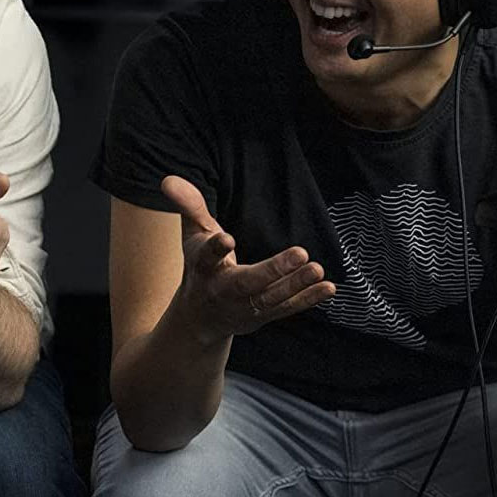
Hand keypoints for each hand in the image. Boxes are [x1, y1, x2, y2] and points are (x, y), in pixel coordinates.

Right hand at [161, 175, 335, 344]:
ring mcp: (244, 307)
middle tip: (301, 253)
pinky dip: (307, 299)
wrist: (199, 317)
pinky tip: (327, 286)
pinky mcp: (263, 316)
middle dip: (273, 271)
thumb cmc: (199, 265)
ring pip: (271, 298)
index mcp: (202, 268)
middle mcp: (222, 291)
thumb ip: (187, 205)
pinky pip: (287, 308)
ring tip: (317, 268)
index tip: (227, 238)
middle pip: (247, 283)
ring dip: (296, 285)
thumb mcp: (191, 234)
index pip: (207, 257)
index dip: (215, 248)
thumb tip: (168, 179)